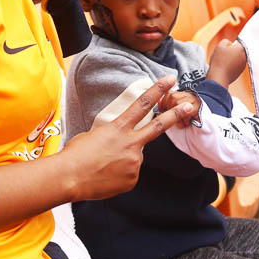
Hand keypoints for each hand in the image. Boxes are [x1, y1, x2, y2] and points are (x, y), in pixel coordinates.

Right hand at [59, 75, 195, 200]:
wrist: (69, 177)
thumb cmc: (76, 154)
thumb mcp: (95, 135)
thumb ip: (114, 135)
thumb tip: (121, 143)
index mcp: (118, 127)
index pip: (143, 104)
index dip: (158, 90)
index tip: (171, 80)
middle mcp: (131, 143)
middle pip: (158, 126)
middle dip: (176, 114)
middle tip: (190, 105)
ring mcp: (134, 162)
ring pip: (135, 157)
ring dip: (123, 160)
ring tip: (102, 166)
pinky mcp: (132, 179)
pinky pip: (129, 174)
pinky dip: (120, 175)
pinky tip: (105, 176)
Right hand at [207, 39, 246, 86]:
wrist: (218, 77)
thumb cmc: (219, 60)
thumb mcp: (220, 45)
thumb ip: (226, 41)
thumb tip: (230, 44)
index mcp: (241, 49)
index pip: (238, 43)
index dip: (231, 44)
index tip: (226, 48)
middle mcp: (244, 57)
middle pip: (238, 51)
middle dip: (231, 52)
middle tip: (223, 55)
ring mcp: (243, 65)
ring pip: (236, 58)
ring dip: (231, 59)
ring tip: (222, 61)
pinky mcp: (239, 72)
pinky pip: (235, 66)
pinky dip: (230, 66)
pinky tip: (224, 67)